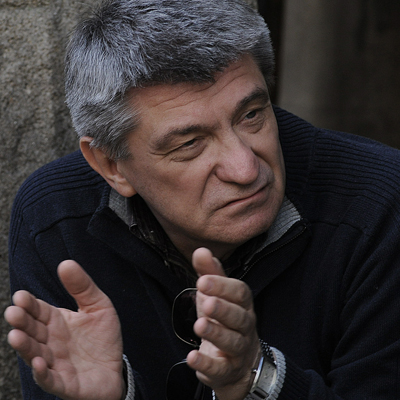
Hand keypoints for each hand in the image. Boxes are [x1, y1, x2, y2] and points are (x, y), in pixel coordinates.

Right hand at [4, 260, 124, 399]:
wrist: (116, 367)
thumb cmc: (103, 337)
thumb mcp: (98, 305)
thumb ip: (82, 286)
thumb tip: (66, 263)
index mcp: (56, 321)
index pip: (38, 310)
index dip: (29, 304)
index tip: (20, 296)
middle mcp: (51, 342)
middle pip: (32, 330)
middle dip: (22, 322)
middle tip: (13, 312)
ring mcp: (55, 363)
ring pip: (35, 354)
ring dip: (25, 346)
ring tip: (16, 336)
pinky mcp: (64, 383)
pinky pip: (50, 380)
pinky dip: (42, 373)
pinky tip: (38, 364)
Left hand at [187, 248, 260, 399]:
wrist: (238, 359)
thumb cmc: (225, 318)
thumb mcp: (216, 294)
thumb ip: (209, 273)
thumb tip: (201, 250)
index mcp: (243, 304)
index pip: (240, 292)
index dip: (223, 286)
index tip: (203, 280)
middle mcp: (245, 326)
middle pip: (239, 317)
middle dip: (223, 309)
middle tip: (206, 302)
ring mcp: (239, 349)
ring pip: (232, 342)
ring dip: (216, 333)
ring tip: (199, 325)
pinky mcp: (228, 370)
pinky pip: (220, 368)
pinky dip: (207, 364)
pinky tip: (192, 357)